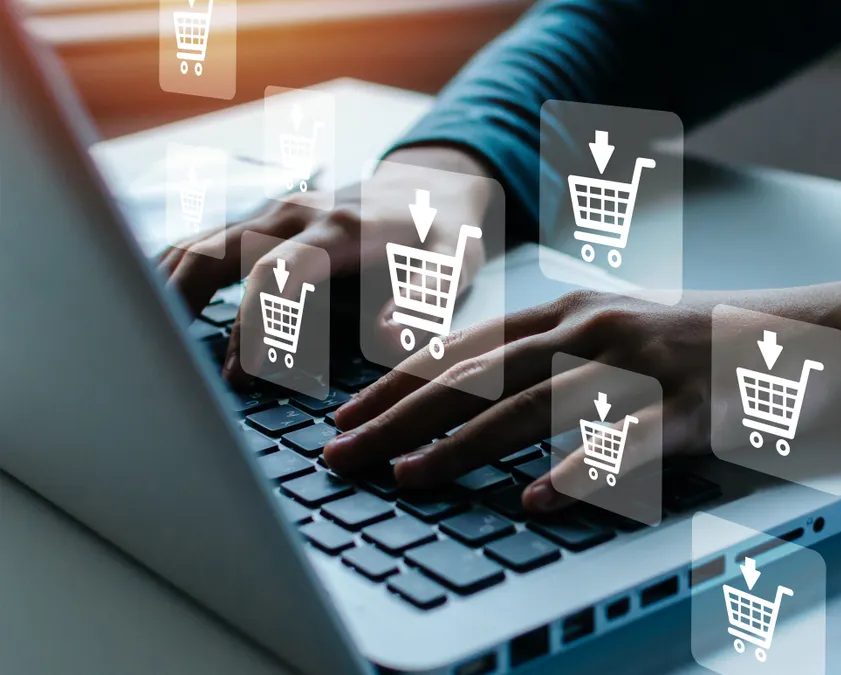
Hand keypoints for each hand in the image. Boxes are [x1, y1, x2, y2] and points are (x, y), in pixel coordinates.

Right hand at [156, 146, 494, 380]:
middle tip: (164, 362)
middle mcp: (294, 215)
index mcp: (339, 230)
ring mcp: (272, 214)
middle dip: (184, 305)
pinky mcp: (262, 221)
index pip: (277, 273)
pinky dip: (175, 274)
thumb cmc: (443, 234)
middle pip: (216, 252)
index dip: (255, 322)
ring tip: (147, 345)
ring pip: (199, 244)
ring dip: (169, 291)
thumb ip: (424, 304)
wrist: (434, 184)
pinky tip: (160, 311)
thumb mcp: (453, 268)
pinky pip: (205, 243)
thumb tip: (389, 341)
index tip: (241, 372)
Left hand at [324, 274, 840, 512]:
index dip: (397, 385)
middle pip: (481, 375)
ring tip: (411, 480)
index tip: (343, 420)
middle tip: (342, 458)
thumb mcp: (613, 331)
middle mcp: (595, 327)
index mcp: (570, 310)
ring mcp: (643, 364)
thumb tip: (467, 395)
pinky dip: (581, 471)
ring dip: (465, 444)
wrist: (811, 331)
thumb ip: (546, 357)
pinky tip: (539, 499)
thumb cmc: (701, 341)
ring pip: (537, 404)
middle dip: (401, 418)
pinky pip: (627, 442)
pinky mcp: (691, 407)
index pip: (465, 349)